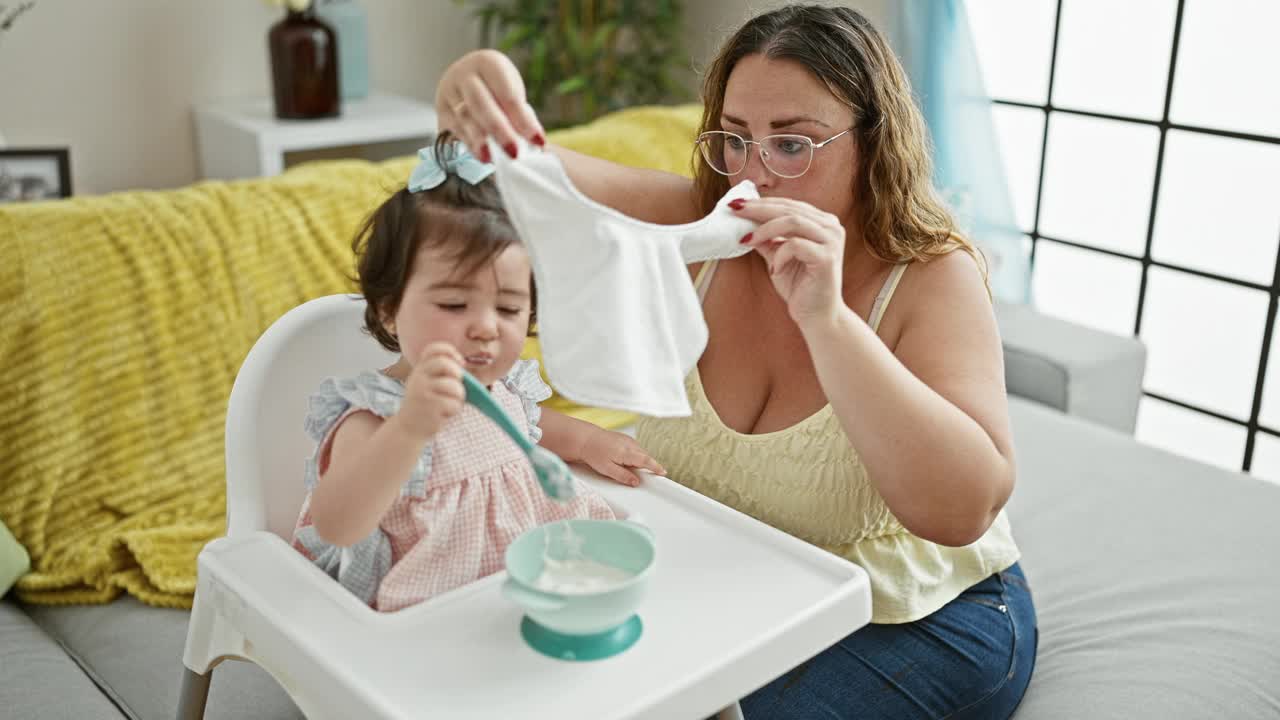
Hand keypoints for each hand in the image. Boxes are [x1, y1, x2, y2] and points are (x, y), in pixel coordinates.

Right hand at [397, 343, 465, 439]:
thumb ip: (441, 373)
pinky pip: (454, 403)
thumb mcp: (427, 384)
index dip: (449, 351)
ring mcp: (423, 391)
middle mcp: (418, 377)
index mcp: (420, 369)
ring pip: (454, 386)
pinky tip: (445, 414)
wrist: (408, 428)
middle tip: (456, 386)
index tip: (459, 362)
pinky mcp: (430, 407)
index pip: (433, 349)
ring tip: (450, 404)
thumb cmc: (425, 405)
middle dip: (457, 374)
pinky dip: (454, 410)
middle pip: (444, 363)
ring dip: (458, 397)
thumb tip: (463, 368)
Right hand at [435, 49, 546, 161]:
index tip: (538, 140)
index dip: (523, 119)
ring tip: (493, 159)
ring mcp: (449, 91)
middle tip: (514, 152)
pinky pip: (454, 129)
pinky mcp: (441, 110)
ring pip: (464, 118)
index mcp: (488, 63)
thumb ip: (520, 114)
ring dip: (480, 141)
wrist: (466, 77)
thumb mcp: (511, 90)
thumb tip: (535, 144)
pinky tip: (482, 156)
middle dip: (499, 130)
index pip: (507, 93)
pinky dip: (469, 144)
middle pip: (481, 104)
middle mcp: (464, 74)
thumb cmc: (496, 86)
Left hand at [578, 429, 666, 487]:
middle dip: (648, 465)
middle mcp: (629, 444)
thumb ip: (623, 476)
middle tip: (649, 476)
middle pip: (645, 456)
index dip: (656, 467)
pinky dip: (635, 455)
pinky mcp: (625, 438)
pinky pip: (635, 448)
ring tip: (630, 468)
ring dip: (640, 460)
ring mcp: (628, 439)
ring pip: (640, 452)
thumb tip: (636, 482)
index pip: (646, 460)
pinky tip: (626, 460)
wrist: (585, 439)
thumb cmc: (594, 453)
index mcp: (626, 452)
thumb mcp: (607, 469)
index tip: (663, 472)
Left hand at [734, 198, 845, 327]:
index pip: (788, 205)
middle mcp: (831, 227)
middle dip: (758, 209)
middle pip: (789, 209)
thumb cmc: (800, 287)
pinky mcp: (827, 257)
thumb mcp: (777, 257)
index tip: (737, 204)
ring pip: (792, 221)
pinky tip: (774, 269)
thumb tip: (744, 223)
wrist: (817, 317)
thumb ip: (766, 240)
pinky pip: (795, 245)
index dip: (762, 203)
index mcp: (821, 223)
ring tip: (746, 240)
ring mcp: (831, 240)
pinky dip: (779, 254)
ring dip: (764, 229)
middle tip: (735, 210)